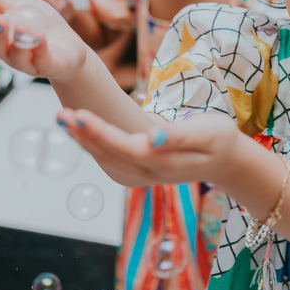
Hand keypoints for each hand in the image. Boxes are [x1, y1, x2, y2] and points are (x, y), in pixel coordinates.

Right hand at [0, 0, 89, 82]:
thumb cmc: (38, 24)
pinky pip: (41, 61)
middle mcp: (9, 53)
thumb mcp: (14, 4)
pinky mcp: (48, 66)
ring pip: (17, 57)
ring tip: (22, 27)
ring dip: (18, 41)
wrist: (68, 45)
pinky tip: (39, 36)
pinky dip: (39, 49)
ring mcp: (28, 62)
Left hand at [55, 107, 236, 187]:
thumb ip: (181, 135)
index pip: (124, 147)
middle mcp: (149, 173)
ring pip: (106, 161)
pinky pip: (111, 161)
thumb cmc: (220, 140)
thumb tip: (153, 137)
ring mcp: (144, 175)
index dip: (100, 132)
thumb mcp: (208, 133)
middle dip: (83, 136)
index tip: (80, 114)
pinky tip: (82, 133)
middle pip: (108, 157)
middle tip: (60, 114)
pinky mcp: (142, 170)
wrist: (229, 161)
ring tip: (63, 121)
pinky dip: (93, 146)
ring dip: (83, 142)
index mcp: (164, 162)